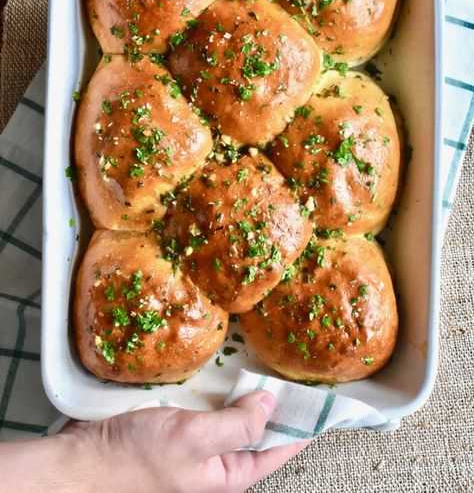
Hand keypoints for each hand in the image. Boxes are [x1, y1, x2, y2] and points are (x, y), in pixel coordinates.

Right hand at [0, 392, 307, 492]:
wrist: (80, 462)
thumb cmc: (134, 461)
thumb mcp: (193, 442)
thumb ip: (236, 425)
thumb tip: (271, 404)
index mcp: (228, 473)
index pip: (280, 449)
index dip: (304, 424)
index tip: (327, 399)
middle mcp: (216, 459)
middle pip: (258, 428)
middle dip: (277, 402)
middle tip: (297, 367)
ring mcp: (196, 440)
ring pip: (233, 412)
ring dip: (248, 389)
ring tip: (269, 359)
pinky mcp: (176, 423)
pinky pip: (207, 403)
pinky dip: (219, 384)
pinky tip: (224, 364)